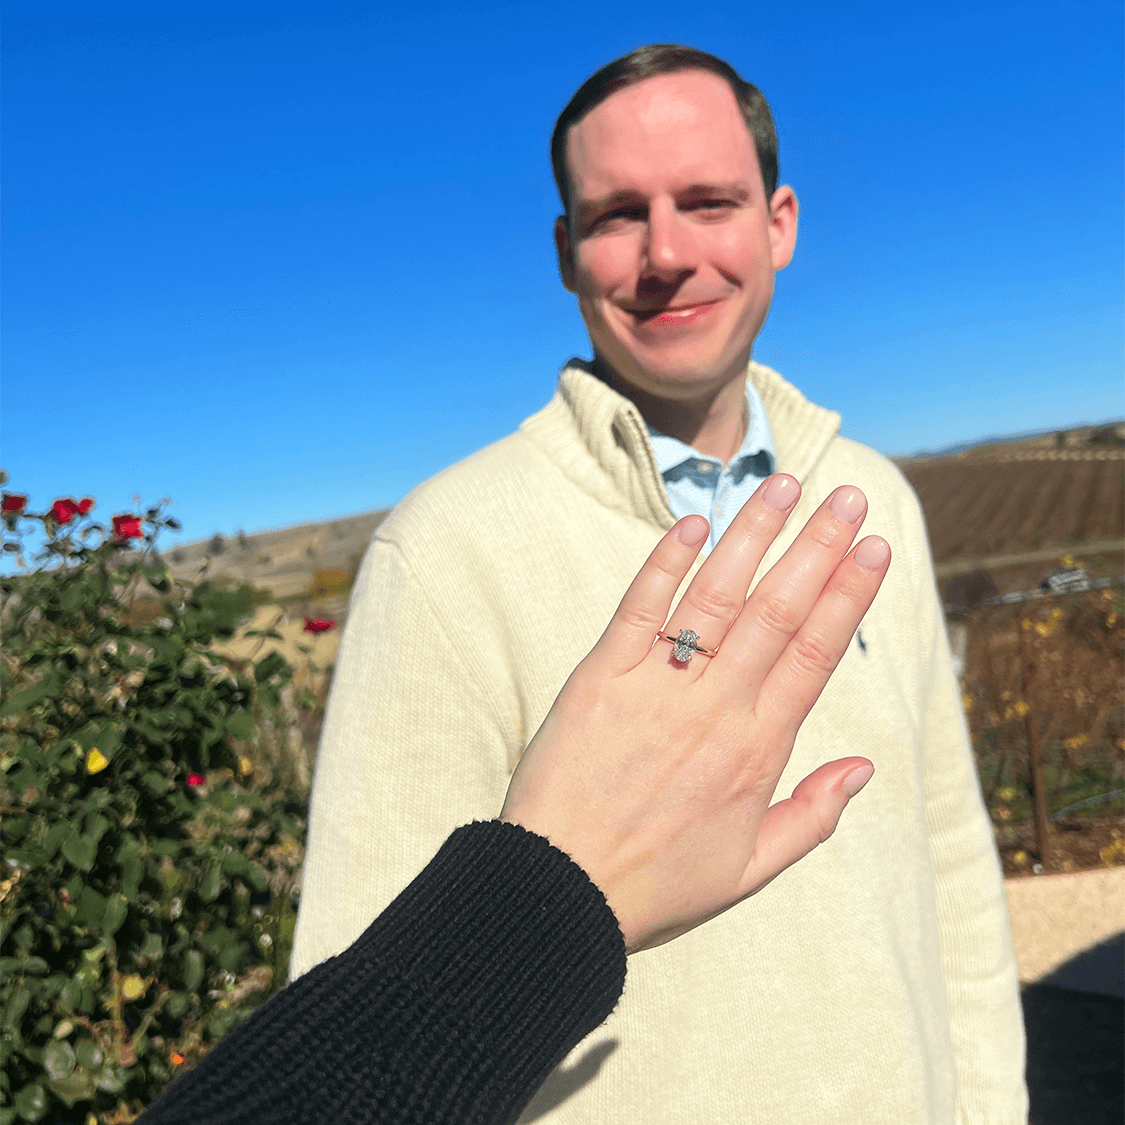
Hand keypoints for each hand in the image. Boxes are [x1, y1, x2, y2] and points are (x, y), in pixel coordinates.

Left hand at [500, 474, 889, 952]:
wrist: (558, 891)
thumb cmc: (655, 885)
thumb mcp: (750, 869)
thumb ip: (812, 815)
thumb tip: (865, 767)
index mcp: (757, 750)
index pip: (816, 654)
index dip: (849, 595)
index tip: (876, 547)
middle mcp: (714, 709)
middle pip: (779, 612)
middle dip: (818, 547)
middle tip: (850, 497)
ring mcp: (656, 689)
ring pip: (717, 597)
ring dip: (753, 536)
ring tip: (783, 484)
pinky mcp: (599, 678)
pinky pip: (639, 609)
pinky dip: (665, 563)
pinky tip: (694, 522)